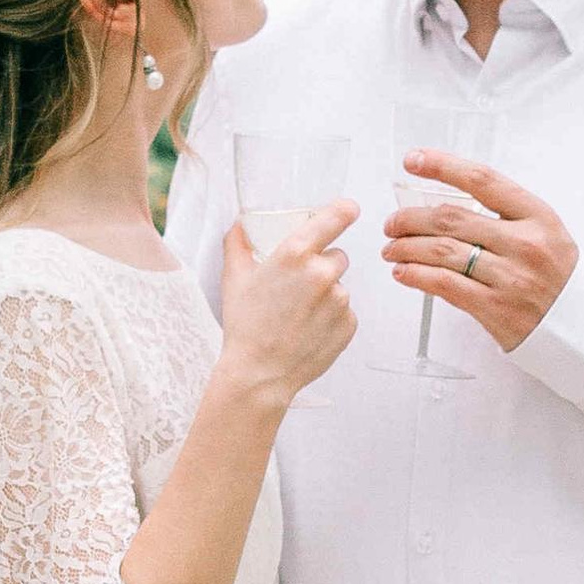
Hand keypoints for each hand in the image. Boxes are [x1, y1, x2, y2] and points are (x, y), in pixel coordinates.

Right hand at [218, 201, 359, 403]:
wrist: (260, 374)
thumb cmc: (246, 327)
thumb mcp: (234, 279)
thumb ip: (238, 245)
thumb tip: (241, 225)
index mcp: (295, 254)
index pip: (334, 218)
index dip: (343, 211)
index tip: (349, 209)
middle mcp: (322, 273)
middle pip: (337, 256)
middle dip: (322, 266)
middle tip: (298, 288)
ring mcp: (339, 300)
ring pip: (339, 286)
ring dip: (326, 295)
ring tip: (299, 315)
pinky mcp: (349, 324)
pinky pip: (345, 312)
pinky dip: (332, 318)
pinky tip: (309, 330)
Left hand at [385, 152, 579, 351]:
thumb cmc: (557, 276)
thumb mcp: (545, 234)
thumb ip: (504, 217)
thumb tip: (446, 206)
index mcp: (538, 216)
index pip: (483, 180)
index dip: (443, 166)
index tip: (414, 160)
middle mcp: (525, 243)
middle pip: (452, 218)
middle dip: (411, 218)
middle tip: (393, 223)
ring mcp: (511, 277)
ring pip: (442, 251)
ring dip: (407, 247)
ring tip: (392, 249)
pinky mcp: (497, 309)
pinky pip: (445, 285)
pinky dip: (416, 275)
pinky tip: (403, 272)